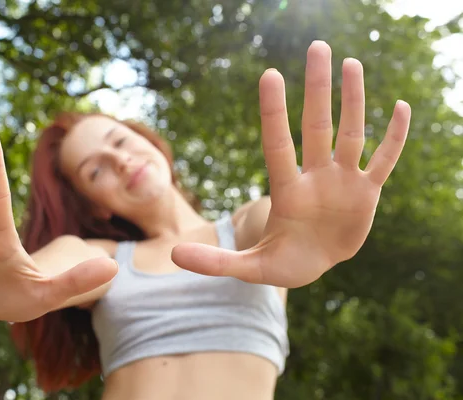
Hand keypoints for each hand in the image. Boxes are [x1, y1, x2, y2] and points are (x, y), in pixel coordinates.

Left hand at [172, 41, 410, 287]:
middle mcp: (314, 178)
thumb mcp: (249, 267)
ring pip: (351, 134)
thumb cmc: (280, 261)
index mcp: (287, 191)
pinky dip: (394, 138)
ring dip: (354, 101)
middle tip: (317, 47)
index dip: (274, 113)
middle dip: (318, 89)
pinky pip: (383, 160)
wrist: (311, 265)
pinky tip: (400, 107)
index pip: (278, 145)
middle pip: (317, 126)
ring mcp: (342, 182)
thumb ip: (215, 261)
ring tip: (352, 63)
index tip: (270, 75)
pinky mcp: (366, 193)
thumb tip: (173, 256)